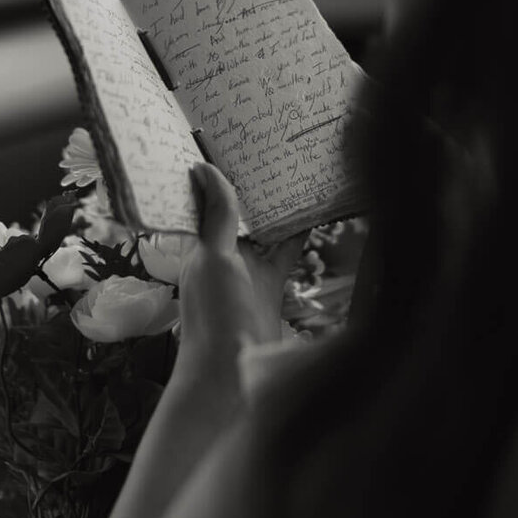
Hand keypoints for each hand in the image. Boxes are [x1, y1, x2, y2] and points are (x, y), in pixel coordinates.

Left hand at [172, 164, 300, 382]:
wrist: (230, 378)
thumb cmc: (216, 318)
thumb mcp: (214, 259)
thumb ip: (215, 217)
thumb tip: (203, 167)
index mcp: (200, 244)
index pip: (207, 200)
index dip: (218, 172)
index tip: (234, 139)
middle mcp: (222, 254)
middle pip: (239, 210)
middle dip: (254, 184)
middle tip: (276, 146)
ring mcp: (248, 271)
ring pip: (265, 228)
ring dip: (279, 206)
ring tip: (299, 170)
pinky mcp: (270, 287)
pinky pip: (286, 252)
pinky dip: (299, 234)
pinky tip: (317, 213)